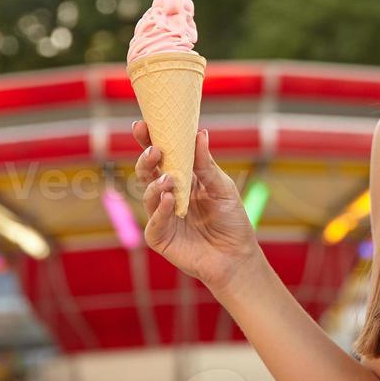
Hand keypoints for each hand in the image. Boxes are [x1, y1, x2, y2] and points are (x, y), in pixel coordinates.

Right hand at [134, 122, 260, 295]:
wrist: (236, 256)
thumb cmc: (231, 219)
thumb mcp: (223, 187)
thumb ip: (207, 165)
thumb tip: (199, 134)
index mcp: (182, 178)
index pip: (162, 156)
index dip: (150, 141)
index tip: (143, 124)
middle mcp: (168, 194)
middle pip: (148, 173)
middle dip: (147, 159)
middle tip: (155, 150)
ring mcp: (162, 215)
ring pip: (148, 195)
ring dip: (156, 184)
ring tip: (168, 178)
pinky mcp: (160, 237)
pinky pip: (154, 222)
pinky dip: (161, 210)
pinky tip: (170, 200)